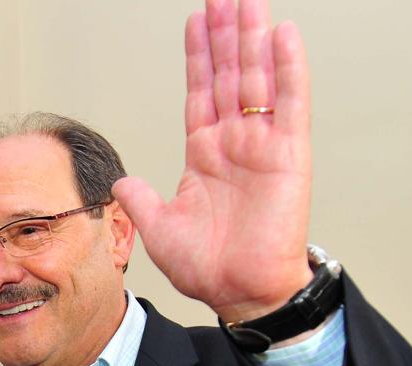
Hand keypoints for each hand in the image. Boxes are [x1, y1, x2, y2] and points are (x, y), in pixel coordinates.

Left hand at [113, 0, 312, 321]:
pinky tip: (283, 35)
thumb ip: (141, 200)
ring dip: (253, 37)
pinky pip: (291, 103)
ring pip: (257, 78)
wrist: (241, 292)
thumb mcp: (160, 229)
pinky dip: (289, 69)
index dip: (198, 56)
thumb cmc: (209, 267)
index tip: (197, 19)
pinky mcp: (288, 155)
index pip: (200, 91)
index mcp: (205, 154)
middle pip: (228, 74)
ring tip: (248, 0)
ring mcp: (262, 144)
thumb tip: (120, 182)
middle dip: (226, 32)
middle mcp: (234, 142)